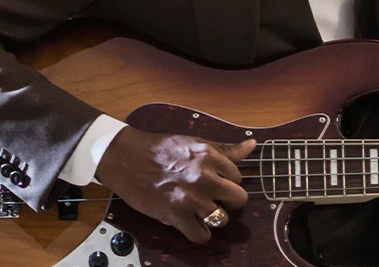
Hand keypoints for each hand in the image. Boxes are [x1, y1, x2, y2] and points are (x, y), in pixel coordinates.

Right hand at [94, 126, 255, 242]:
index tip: (217, 181)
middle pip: (238, 199)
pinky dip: (199, 234)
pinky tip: (192, 225)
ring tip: (201, 212)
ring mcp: (190, 198)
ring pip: (222, 219)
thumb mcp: (196, 143)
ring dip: (214, 218)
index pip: (238, 177)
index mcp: (210, 157)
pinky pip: (201, 235)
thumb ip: (226, 149)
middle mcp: (204, 177)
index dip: (228, 181)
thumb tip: (252, 145)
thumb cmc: (160, 149)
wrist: (127, 158)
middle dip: (228, 201)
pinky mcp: (175, 215)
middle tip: (214, 198)